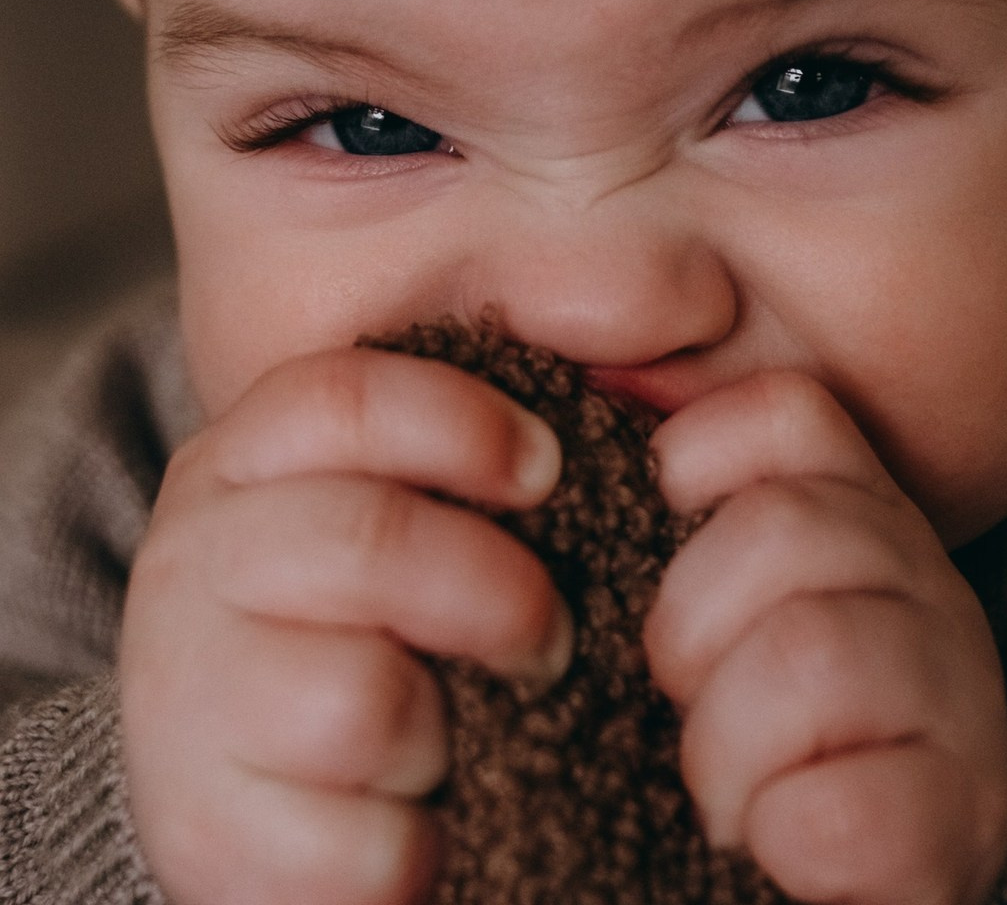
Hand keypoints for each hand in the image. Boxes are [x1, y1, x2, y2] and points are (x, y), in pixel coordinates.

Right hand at [120, 348, 569, 904]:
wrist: (248, 779)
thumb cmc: (355, 621)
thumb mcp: (387, 514)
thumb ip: (452, 464)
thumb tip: (584, 428)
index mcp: (241, 462)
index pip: (345, 401)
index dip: (467, 426)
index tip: (549, 470)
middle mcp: (192, 561)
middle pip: (368, 541)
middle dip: (497, 595)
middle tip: (546, 639)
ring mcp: (180, 698)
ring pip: (362, 701)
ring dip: (440, 735)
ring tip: (444, 741)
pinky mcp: (198, 833)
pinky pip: (361, 843)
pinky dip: (414, 847)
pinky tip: (407, 822)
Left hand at [644, 371, 1006, 904]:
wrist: (877, 855)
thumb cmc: (772, 719)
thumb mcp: (737, 598)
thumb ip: (694, 519)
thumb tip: (599, 395)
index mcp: (857, 508)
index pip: (784, 414)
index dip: (696, 459)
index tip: (660, 543)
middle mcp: (921, 572)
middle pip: (780, 526)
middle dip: (688, 632)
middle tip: (687, 702)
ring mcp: (958, 683)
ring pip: (806, 653)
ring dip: (725, 747)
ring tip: (726, 791)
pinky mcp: (966, 807)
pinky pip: (842, 809)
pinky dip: (780, 834)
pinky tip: (779, 840)